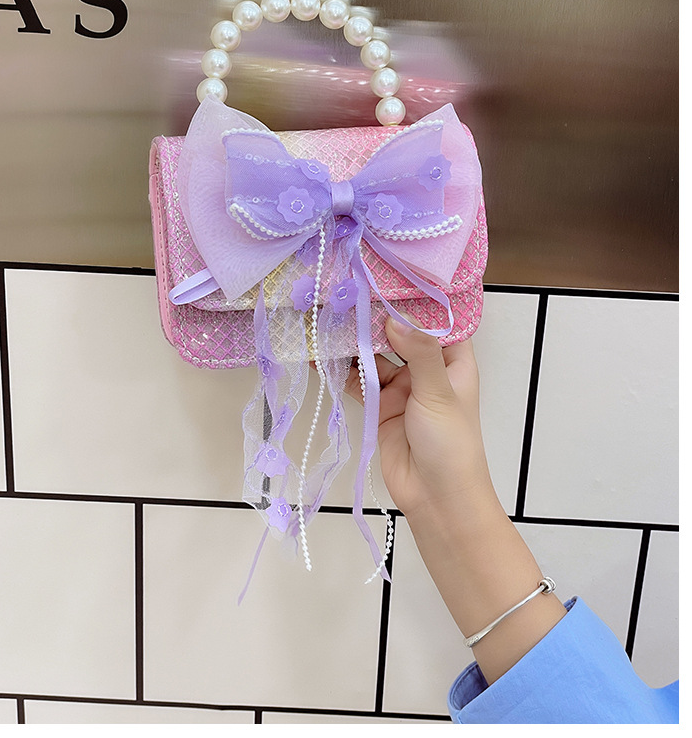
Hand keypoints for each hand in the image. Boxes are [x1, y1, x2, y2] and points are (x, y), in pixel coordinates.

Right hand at [346, 315, 565, 682]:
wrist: (437, 500)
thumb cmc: (451, 444)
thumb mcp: (438, 393)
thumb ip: (419, 353)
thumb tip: (392, 318)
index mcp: (454, 360)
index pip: (434, 318)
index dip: (412, 298)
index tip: (384, 274)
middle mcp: (427, 368)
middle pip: (398, 334)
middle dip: (374, 317)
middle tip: (344, 292)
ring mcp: (402, 388)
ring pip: (375, 355)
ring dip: (353, 342)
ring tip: (326, 317)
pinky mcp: (379, 407)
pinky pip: (358, 380)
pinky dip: (341, 368)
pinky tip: (319, 353)